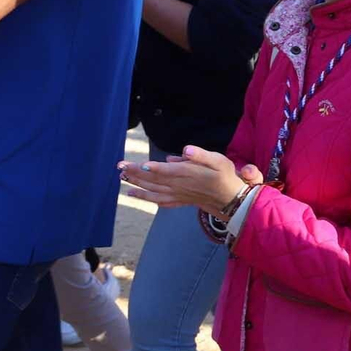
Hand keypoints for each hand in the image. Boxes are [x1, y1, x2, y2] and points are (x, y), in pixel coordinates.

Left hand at [117, 146, 247, 213]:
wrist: (231, 198)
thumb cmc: (224, 175)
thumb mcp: (218, 160)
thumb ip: (200, 155)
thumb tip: (185, 151)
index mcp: (187, 174)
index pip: (165, 171)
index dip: (150, 169)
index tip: (135, 165)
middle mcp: (179, 186)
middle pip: (154, 180)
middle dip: (135, 174)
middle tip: (119, 167)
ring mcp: (178, 194)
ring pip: (153, 190)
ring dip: (137, 185)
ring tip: (122, 179)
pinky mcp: (179, 200)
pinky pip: (159, 200)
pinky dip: (146, 197)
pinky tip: (134, 194)